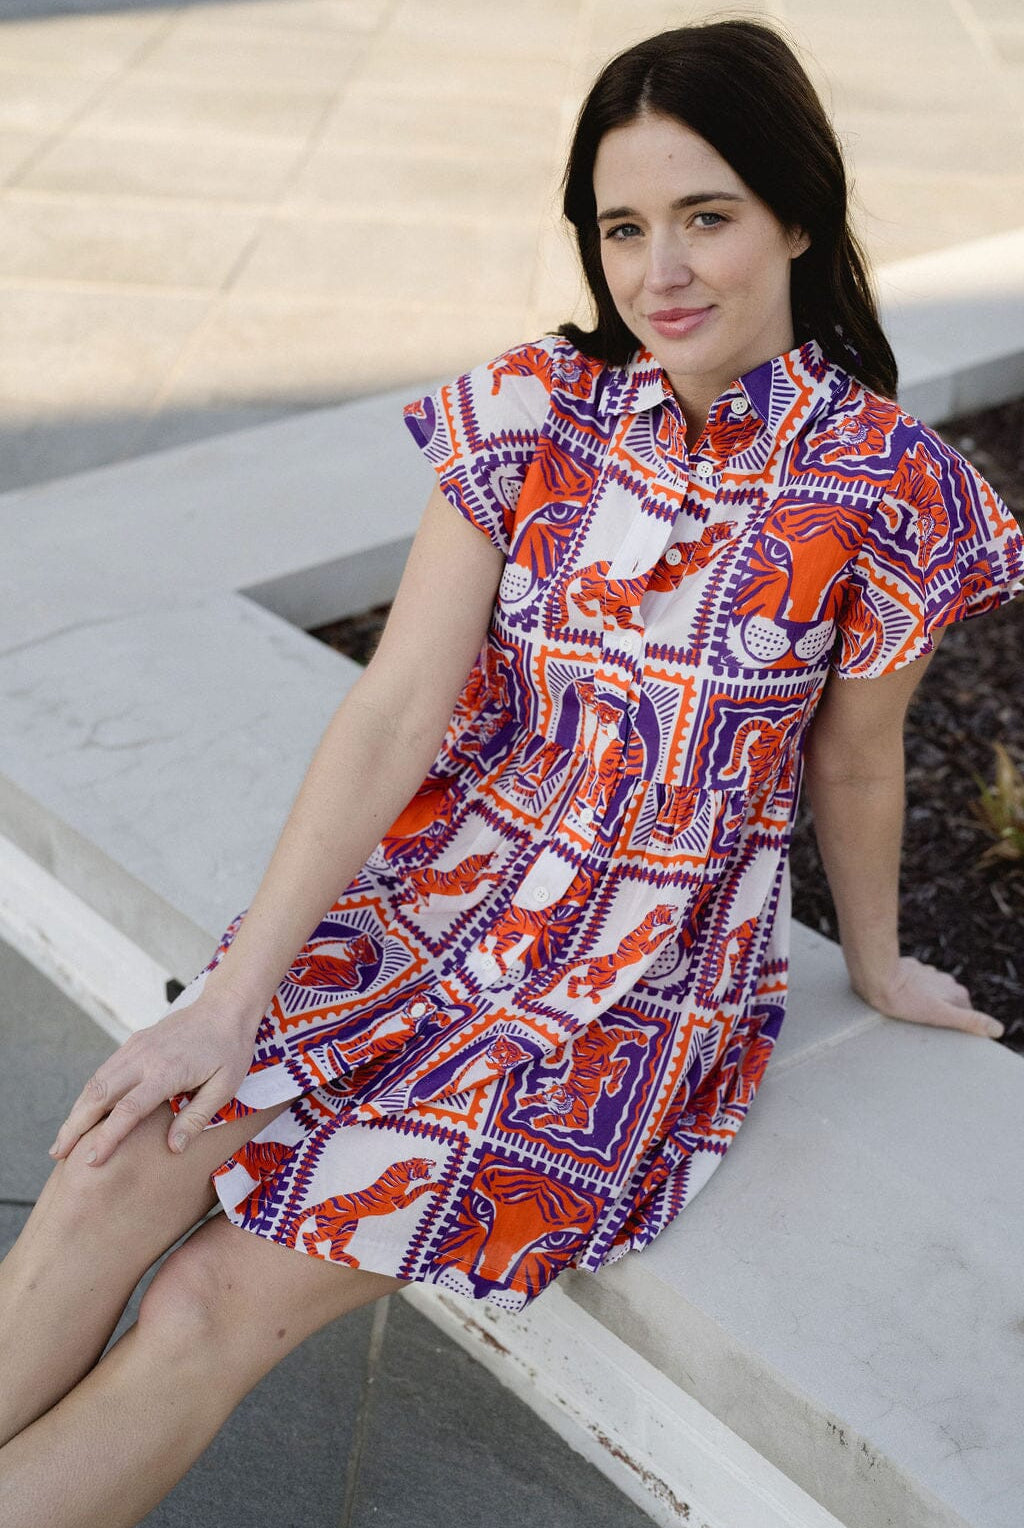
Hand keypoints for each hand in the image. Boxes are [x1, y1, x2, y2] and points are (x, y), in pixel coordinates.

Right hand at [48, 991, 260, 1166]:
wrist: (225, 1007)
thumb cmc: (230, 1049)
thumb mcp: (225, 1086)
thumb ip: (197, 1117)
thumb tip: (173, 1148)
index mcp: (166, 1071)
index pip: (128, 1109)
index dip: (107, 1137)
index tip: (91, 1161)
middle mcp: (144, 1057)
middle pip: (98, 1094)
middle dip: (75, 1126)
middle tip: (58, 1154)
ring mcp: (136, 1047)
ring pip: (96, 1081)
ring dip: (77, 1110)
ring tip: (64, 1139)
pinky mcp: (134, 1042)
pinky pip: (105, 1070)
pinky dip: (89, 1094)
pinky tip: (84, 1113)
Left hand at [853, 955, 1003, 1038]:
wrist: (878, 978)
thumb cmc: (906, 1000)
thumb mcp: (941, 1015)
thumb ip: (969, 1021)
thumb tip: (997, 1029)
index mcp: (956, 992)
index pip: (965, 1014)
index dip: (954, 1024)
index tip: (941, 1032)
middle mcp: (946, 981)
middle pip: (949, 1004)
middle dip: (940, 1013)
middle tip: (924, 1024)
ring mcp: (929, 974)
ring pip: (933, 994)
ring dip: (925, 1003)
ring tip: (911, 1013)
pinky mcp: (912, 971)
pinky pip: (917, 986)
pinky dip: (912, 993)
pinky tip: (901, 1001)